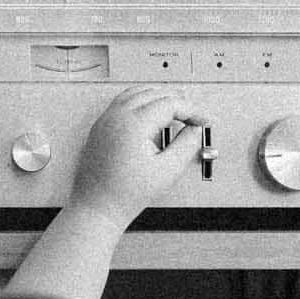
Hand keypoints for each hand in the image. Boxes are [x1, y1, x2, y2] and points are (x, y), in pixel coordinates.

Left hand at [69, 88, 211, 229]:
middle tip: (193, 115)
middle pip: (154, 93)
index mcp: (133, 124)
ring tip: (175, 110)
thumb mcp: (168, 171)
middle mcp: (117, 116)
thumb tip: (194, 130)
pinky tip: (151, 113)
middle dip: (178, 101)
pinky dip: (141, 100)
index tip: (202, 121)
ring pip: (137, 92)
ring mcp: (106, 120)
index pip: (170, 103)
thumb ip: (186, 145)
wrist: (97, 206)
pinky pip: (123, 101)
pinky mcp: (100, 126)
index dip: (191, 110)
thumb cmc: (125, 194)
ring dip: (159, 97)